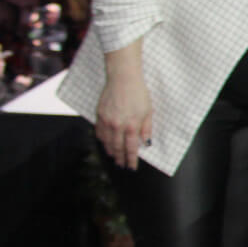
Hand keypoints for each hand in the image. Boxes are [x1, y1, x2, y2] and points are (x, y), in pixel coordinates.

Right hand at [96, 47, 153, 169]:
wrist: (123, 79)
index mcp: (131, 126)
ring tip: (114, 156)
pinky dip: (102, 140)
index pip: (130, 148)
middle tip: (121, 165)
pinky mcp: (99, 114)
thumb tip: (146, 143)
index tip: (132, 167)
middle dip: (120, 158)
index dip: (131, 160)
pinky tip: (105, 143)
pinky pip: (99, 131)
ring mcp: (106, 121)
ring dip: (110, 151)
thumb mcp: (148, 111)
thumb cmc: (138, 94)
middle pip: (117, 148)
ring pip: (106, 141)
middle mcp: (117, 126)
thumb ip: (146, 129)